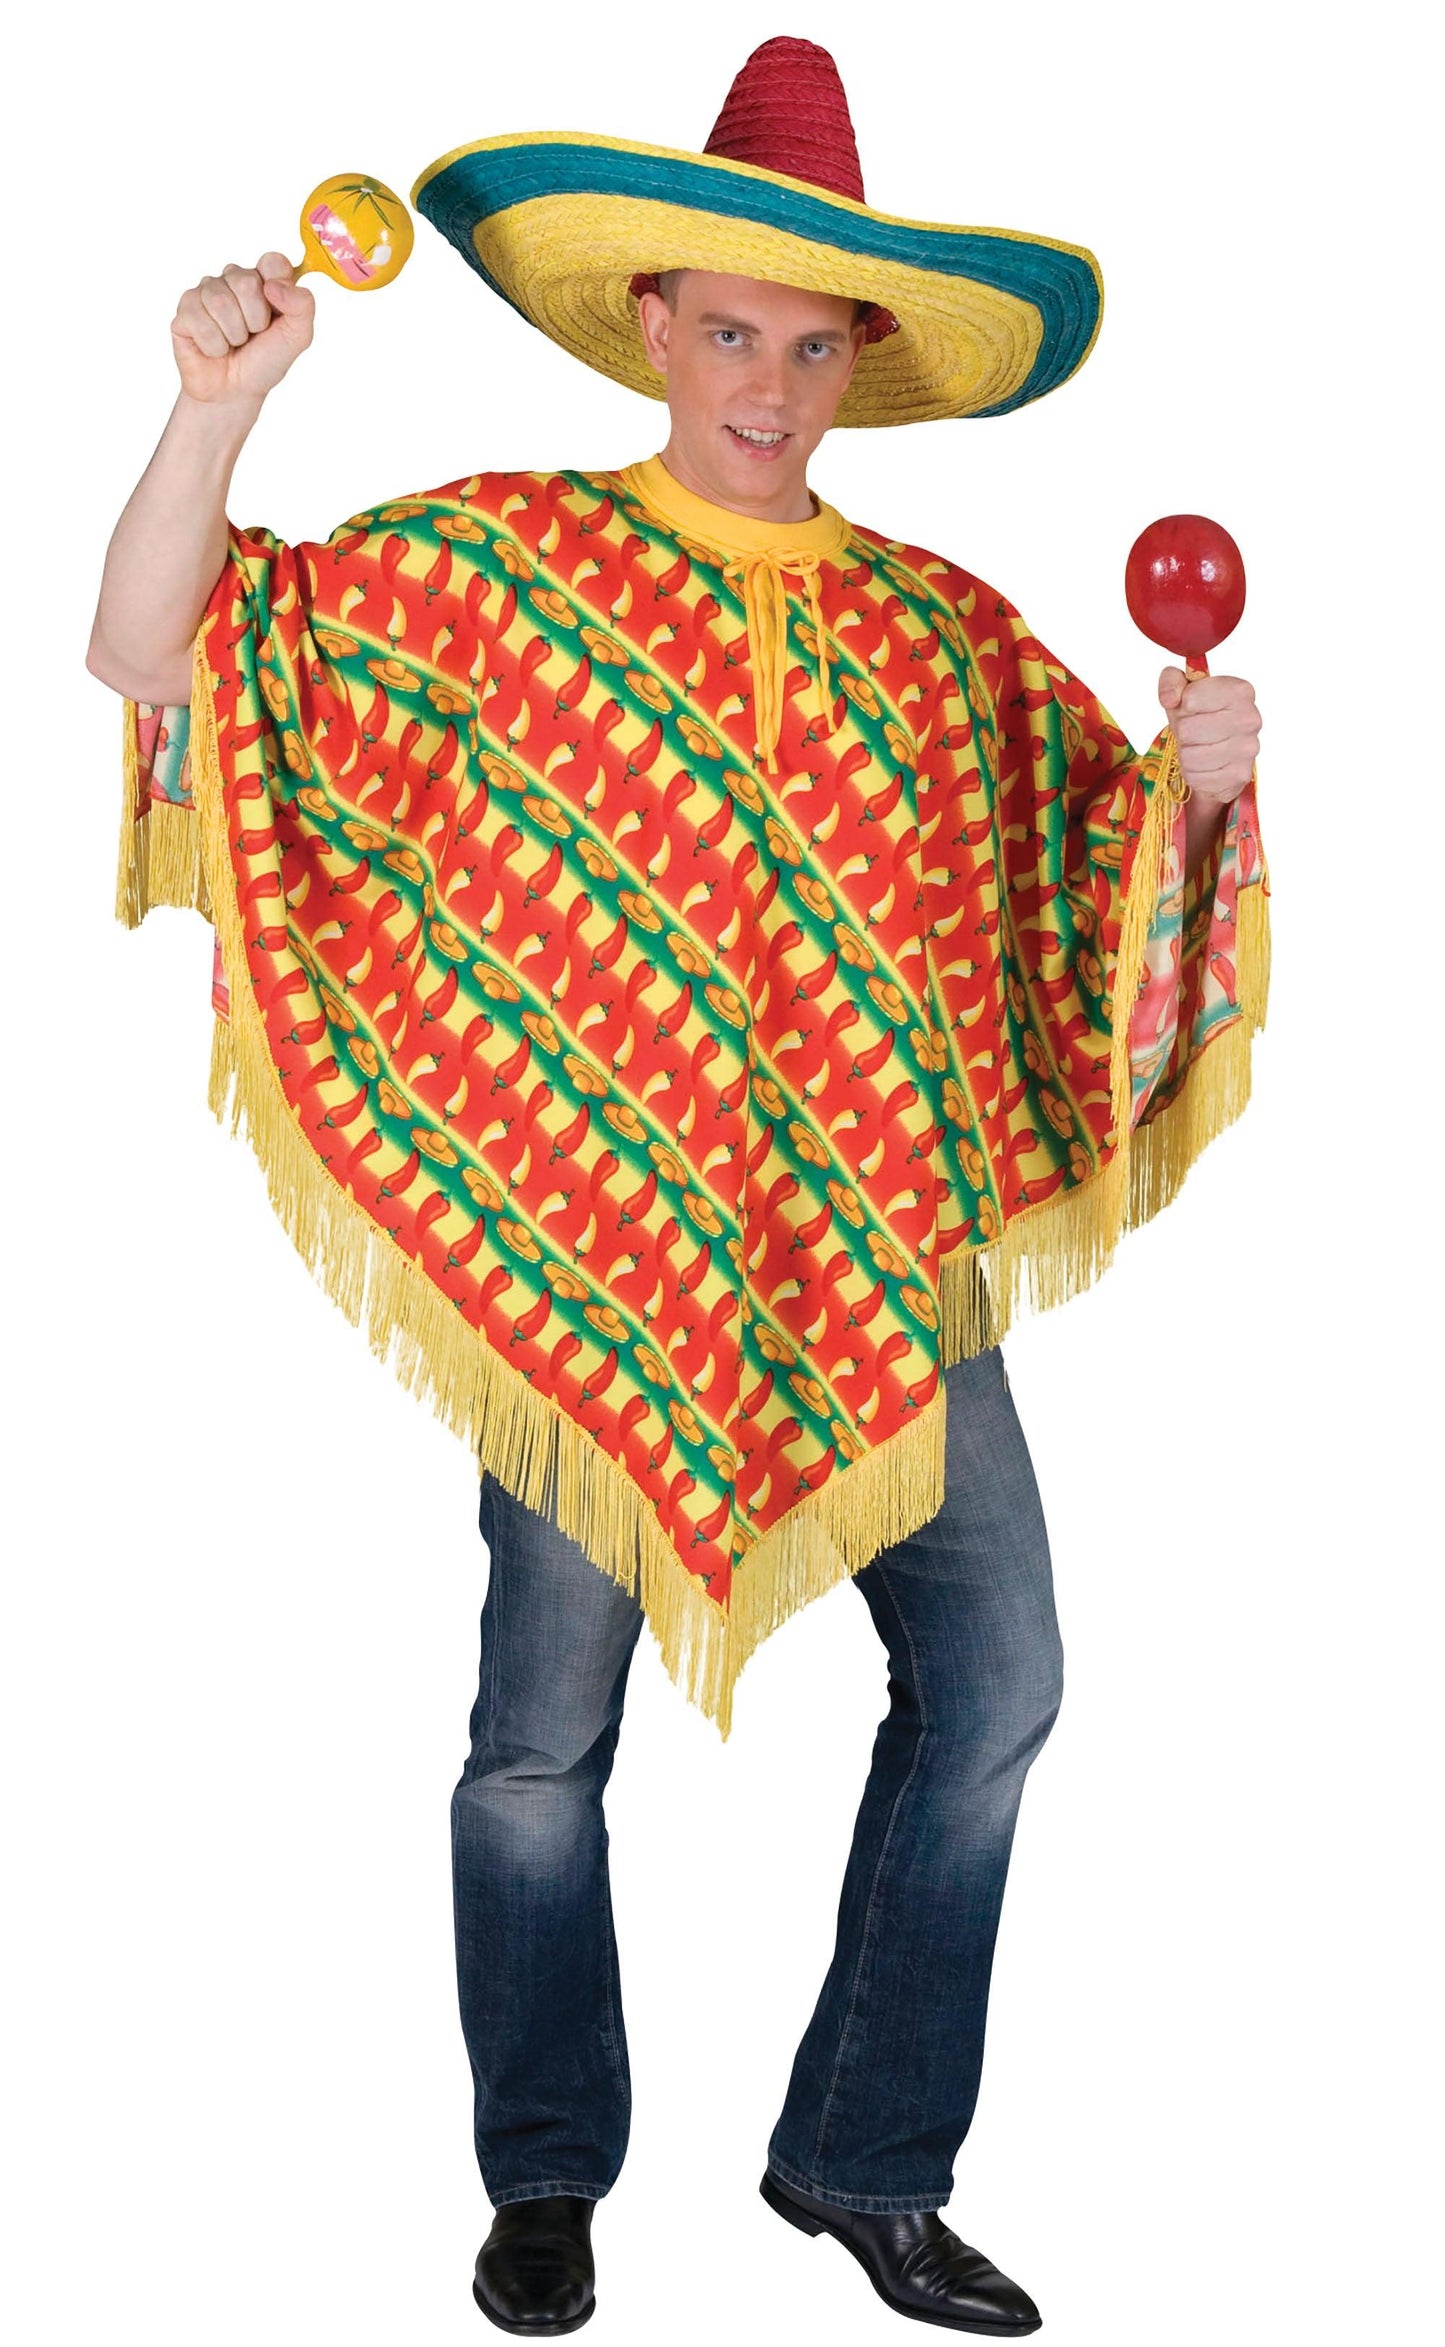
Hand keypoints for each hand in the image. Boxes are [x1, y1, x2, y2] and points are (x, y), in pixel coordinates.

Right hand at [170, 252, 314, 409]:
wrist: (236, 392)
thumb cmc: (264, 360)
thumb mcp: (297, 336)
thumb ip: (302, 306)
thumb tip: (275, 285)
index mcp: (263, 280)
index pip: (273, 262)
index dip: (278, 287)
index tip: (276, 311)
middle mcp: (233, 279)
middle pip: (246, 281)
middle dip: (255, 320)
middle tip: (252, 335)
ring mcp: (206, 292)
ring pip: (221, 302)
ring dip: (234, 335)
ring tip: (233, 343)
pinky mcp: (185, 310)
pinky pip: (201, 321)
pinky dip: (214, 345)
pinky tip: (215, 349)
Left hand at [1157, 667, 1261, 805]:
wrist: (1219, 752)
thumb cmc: (1201, 717)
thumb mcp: (1183, 693)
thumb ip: (1171, 682)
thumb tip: (1170, 699)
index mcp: (1240, 691)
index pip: (1191, 698)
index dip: (1183, 705)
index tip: (1192, 707)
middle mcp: (1250, 719)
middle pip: (1188, 730)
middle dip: (1183, 732)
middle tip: (1194, 731)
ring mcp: (1247, 748)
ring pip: (1190, 755)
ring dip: (1186, 753)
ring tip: (1198, 746)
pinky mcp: (1239, 775)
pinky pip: (1195, 776)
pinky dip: (1193, 772)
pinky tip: (1204, 763)